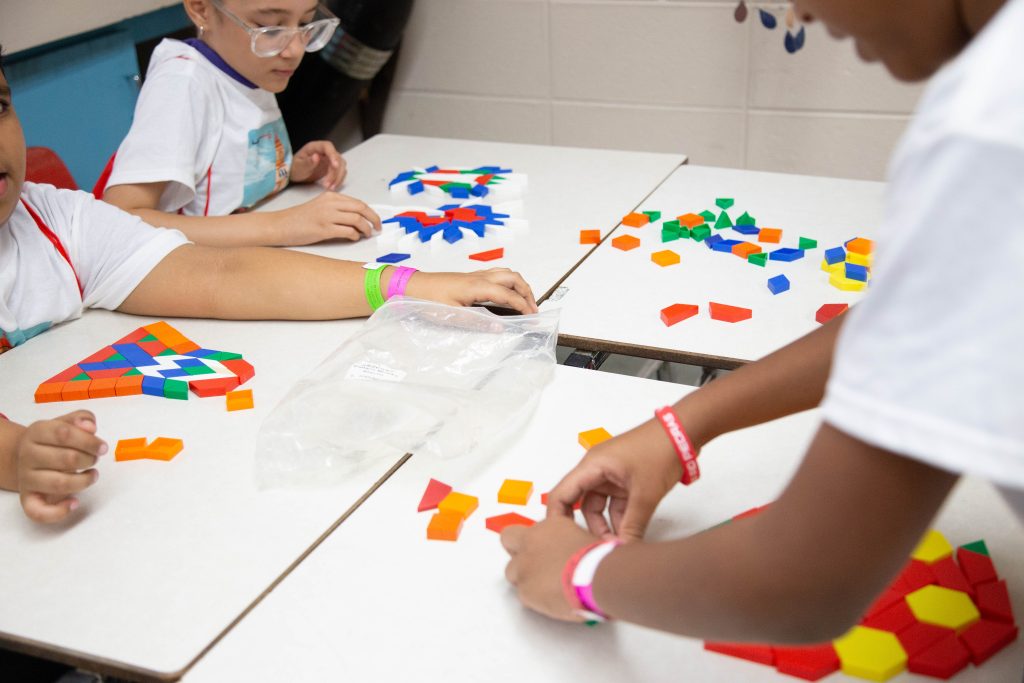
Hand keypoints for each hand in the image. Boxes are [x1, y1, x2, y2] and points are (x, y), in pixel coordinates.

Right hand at [16, 411, 106, 522]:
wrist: (24, 458)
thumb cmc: (52, 441)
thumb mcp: (65, 423)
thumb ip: (81, 419)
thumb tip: (89, 426)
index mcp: (37, 432)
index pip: (64, 433)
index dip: (89, 441)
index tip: (102, 447)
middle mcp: (28, 455)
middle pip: (66, 458)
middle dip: (89, 459)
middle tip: (95, 459)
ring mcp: (27, 478)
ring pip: (59, 484)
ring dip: (84, 481)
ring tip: (92, 475)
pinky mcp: (28, 498)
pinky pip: (38, 512)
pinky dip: (59, 512)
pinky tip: (74, 503)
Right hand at [273, 192, 381, 244]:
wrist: (281, 225)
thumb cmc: (300, 218)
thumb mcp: (320, 207)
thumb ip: (337, 209)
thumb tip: (357, 219)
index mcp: (330, 196)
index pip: (358, 202)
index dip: (370, 212)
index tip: (375, 220)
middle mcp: (330, 203)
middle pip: (361, 208)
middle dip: (373, 219)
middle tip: (377, 228)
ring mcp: (327, 216)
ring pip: (357, 220)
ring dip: (365, 229)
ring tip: (366, 234)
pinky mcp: (324, 229)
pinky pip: (347, 231)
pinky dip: (355, 236)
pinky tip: (353, 238)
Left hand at [290, 140, 346, 188]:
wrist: (295, 173)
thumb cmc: (295, 167)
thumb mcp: (298, 166)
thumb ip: (308, 162)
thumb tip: (317, 157)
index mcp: (315, 147)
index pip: (328, 146)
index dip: (333, 155)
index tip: (335, 166)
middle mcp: (324, 151)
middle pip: (337, 158)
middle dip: (335, 172)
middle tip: (328, 184)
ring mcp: (330, 159)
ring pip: (341, 166)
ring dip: (338, 177)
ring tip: (330, 187)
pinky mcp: (332, 167)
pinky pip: (340, 172)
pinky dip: (338, 180)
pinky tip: (332, 186)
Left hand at [405, 268, 538, 314]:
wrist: (412, 286)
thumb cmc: (427, 299)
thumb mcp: (452, 316)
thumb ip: (478, 322)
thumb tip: (499, 327)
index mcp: (477, 286)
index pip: (509, 295)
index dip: (523, 306)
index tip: (532, 317)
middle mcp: (479, 277)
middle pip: (513, 278)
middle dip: (527, 292)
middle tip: (533, 309)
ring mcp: (476, 275)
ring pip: (507, 273)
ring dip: (519, 285)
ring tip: (524, 301)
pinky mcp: (471, 276)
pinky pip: (498, 274)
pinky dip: (510, 282)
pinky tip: (507, 293)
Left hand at [502, 516, 599, 620]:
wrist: (599, 577)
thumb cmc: (599, 559)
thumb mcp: (587, 539)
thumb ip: (570, 541)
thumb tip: (572, 549)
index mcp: (548, 527)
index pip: (527, 527)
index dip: (530, 539)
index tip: (540, 547)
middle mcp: (531, 543)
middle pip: (508, 540)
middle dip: (516, 550)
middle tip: (532, 562)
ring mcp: (525, 567)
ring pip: (513, 572)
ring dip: (525, 577)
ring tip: (546, 585)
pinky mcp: (526, 591)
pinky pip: (524, 595)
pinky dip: (535, 598)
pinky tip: (552, 599)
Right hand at [547, 419, 682, 540]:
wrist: (684, 433)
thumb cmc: (660, 450)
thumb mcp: (645, 493)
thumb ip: (633, 525)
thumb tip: (623, 549)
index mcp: (592, 466)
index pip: (561, 495)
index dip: (557, 519)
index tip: (562, 541)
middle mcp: (597, 469)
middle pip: (581, 504)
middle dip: (591, 527)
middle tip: (601, 549)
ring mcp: (611, 474)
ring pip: (600, 507)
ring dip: (608, 525)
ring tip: (619, 545)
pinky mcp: (625, 479)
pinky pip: (615, 503)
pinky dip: (621, 518)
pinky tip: (629, 534)